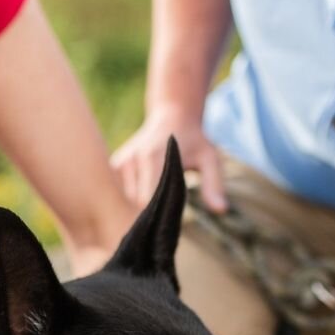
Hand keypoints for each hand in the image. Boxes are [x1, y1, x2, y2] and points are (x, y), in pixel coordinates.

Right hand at [110, 106, 225, 211]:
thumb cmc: (194, 140)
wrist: (173, 115)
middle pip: (134, 204)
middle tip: (166, 216)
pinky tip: (145, 195)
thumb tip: (221, 211)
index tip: (170, 220)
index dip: (157, 215)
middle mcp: (131, 160)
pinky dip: (129, 200)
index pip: (146, 201)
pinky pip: (118, 195)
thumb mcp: (210, 159)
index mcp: (152, 158)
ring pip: (124, 202)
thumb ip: (214, 185)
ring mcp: (119, 163)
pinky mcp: (113, 166)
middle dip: (149, 214)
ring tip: (156, 203)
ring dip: (137, 207)